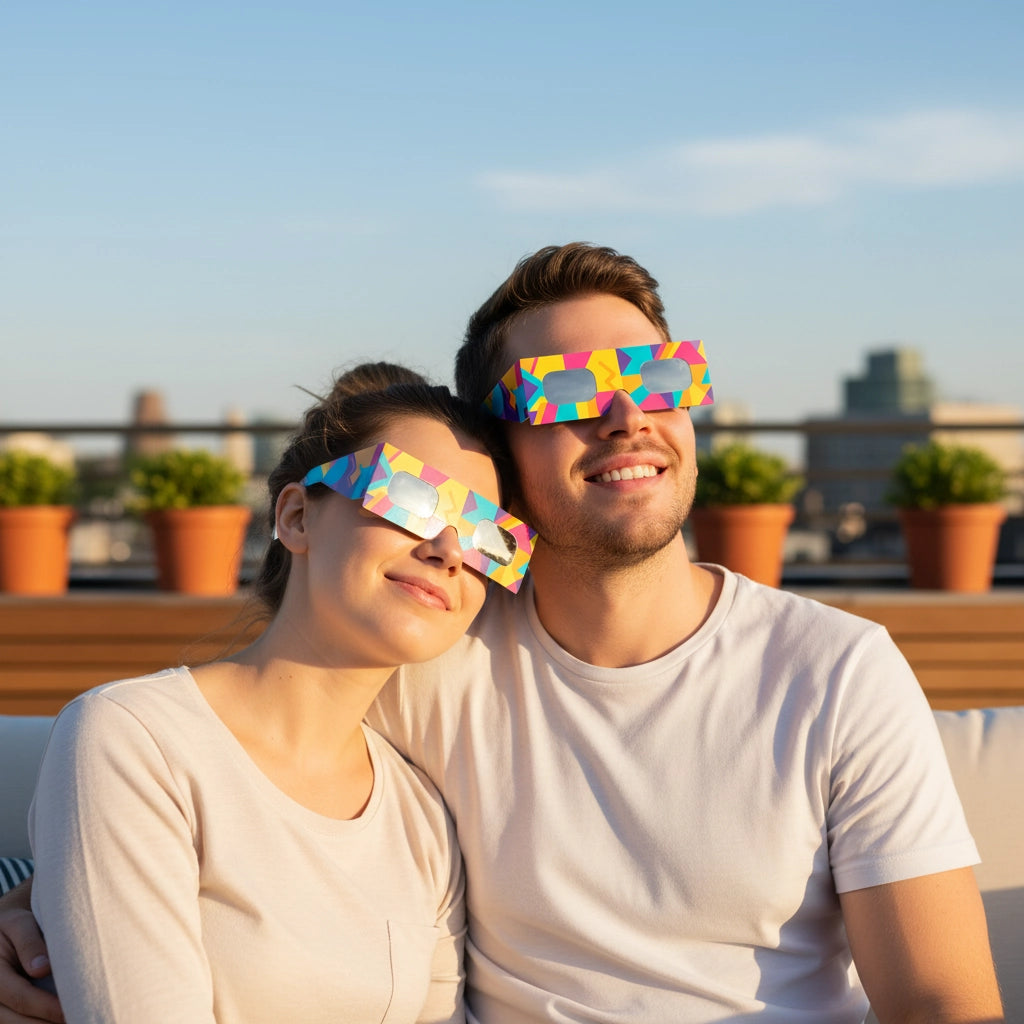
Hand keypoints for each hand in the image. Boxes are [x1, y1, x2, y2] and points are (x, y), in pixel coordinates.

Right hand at [0, 898, 62, 1023]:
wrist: (3, 934)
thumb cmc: (15, 927)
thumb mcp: (19, 924)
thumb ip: (29, 943)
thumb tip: (42, 969)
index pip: (20, 997)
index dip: (46, 1007)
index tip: (70, 1011)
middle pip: (17, 1019)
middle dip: (47, 1022)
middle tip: (80, 1018)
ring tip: (72, 1019)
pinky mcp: (3, 1012)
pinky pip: (17, 1022)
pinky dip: (40, 1023)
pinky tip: (58, 1019)